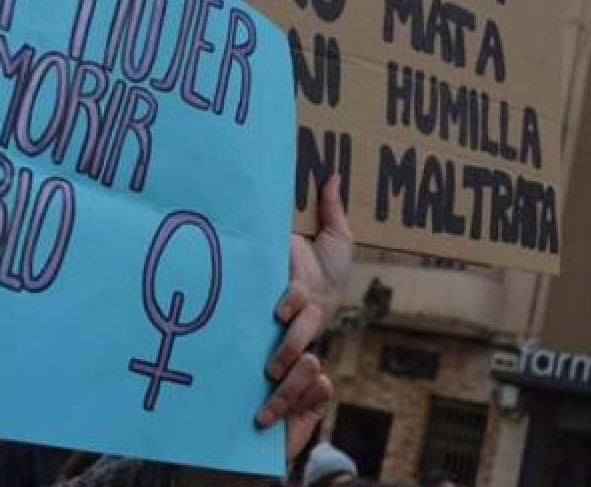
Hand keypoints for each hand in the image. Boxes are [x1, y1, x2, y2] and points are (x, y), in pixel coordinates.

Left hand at [254, 177, 352, 462]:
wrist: (320, 287)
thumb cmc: (322, 262)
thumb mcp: (333, 236)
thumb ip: (332, 208)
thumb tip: (331, 172)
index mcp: (309, 292)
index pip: (299, 300)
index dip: (290, 302)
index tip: (279, 306)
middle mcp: (301, 319)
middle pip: (297, 339)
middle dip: (287, 353)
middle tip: (271, 367)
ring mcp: (289, 336)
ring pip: (289, 360)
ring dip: (279, 384)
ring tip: (263, 394)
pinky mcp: (275, 345)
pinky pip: (278, 371)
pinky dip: (275, 402)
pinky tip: (257, 417)